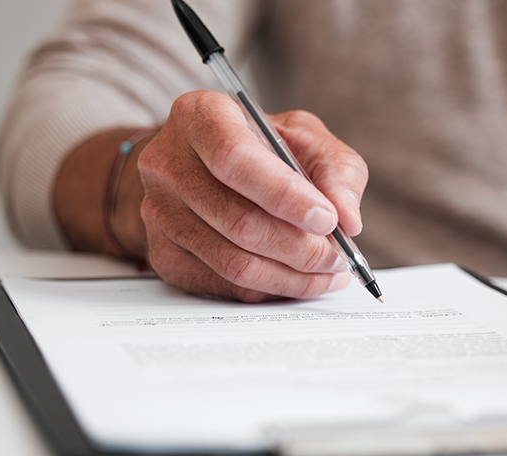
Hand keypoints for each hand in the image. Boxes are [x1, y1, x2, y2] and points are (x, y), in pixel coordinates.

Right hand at [135, 90, 366, 301]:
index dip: (285, 196)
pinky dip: (271, 288)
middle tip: (338, 255)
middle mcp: (168, 164)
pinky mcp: (163, 255)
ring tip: (327, 271)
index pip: (235, 159)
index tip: (327, 219)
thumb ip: (335, 169)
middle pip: (239, 221)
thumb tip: (347, 218)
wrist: (201, 167)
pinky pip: (225, 285)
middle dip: (301, 247)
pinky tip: (295, 277)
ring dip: (292, 276)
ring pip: (234, 263)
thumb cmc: (258, 147)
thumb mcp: (303, 137)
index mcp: (199, 117)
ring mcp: (159, 213)